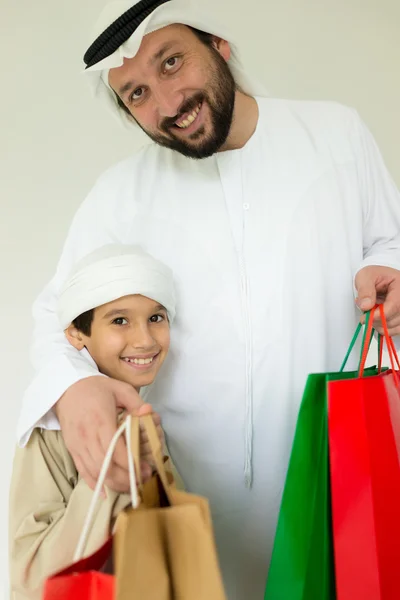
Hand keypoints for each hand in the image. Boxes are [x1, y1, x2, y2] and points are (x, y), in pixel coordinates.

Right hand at [55, 376, 160, 492]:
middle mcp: (87, 436)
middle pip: (106, 466)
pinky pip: (82, 471)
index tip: (146, 468)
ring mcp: (78, 445)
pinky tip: (106, 492)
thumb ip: (135, 402)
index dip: (132, 464)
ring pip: (95, 472)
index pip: (116, 451)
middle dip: (126, 478)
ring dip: (114, 483)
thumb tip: (149, 413)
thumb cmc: (95, 388)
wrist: (66, 388)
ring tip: (130, 485)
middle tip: (142, 480)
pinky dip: (94, 484)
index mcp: (101, 421)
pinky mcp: (72, 449)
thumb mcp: (119, 388)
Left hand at [355, 265, 399, 334]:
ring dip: (380, 325)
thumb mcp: (365, 276)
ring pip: (396, 327)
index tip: (366, 317)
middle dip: (377, 320)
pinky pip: (397, 330)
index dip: (379, 315)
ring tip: (372, 315)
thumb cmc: (375, 276)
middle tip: (366, 314)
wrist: (379, 278)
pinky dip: (385, 328)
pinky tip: (379, 320)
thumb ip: (365, 290)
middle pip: (395, 319)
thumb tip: (366, 305)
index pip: (395, 306)